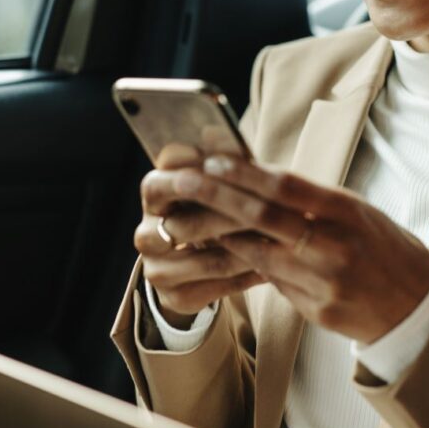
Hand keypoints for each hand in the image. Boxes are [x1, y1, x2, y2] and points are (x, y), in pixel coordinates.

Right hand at [134, 144, 264, 325]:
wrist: (191, 267)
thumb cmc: (211, 209)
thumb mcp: (212, 185)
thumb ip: (216, 165)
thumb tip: (215, 131)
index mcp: (153, 194)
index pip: (162, 181)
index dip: (195, 177)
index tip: (228, 171)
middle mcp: (145, 232)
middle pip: (191, 224)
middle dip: (235, 218)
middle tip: (274, 214)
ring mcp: (155, 268)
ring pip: (211, 258)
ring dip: (251, 250)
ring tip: (283, 242)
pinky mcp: (172, 296)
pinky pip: (219, 286)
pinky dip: (249, 274)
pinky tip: (274, 266)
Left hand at [168, 154, 428, 344]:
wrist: (417, 304)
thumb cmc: (383, 247)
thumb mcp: (357, 212)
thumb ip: (312, 200)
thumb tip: (256, 176)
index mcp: (347, 213)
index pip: (287, 186)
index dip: (245, 173)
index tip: (213, 161)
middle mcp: (334, 246)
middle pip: (264, 217)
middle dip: (217, 198)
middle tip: (183, 184)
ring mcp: (324, 282)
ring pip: (258, 255)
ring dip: (223, 235)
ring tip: (192, 218)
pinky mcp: (317, 310)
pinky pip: (274, 283)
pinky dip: (250, 265)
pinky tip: (230, 252)